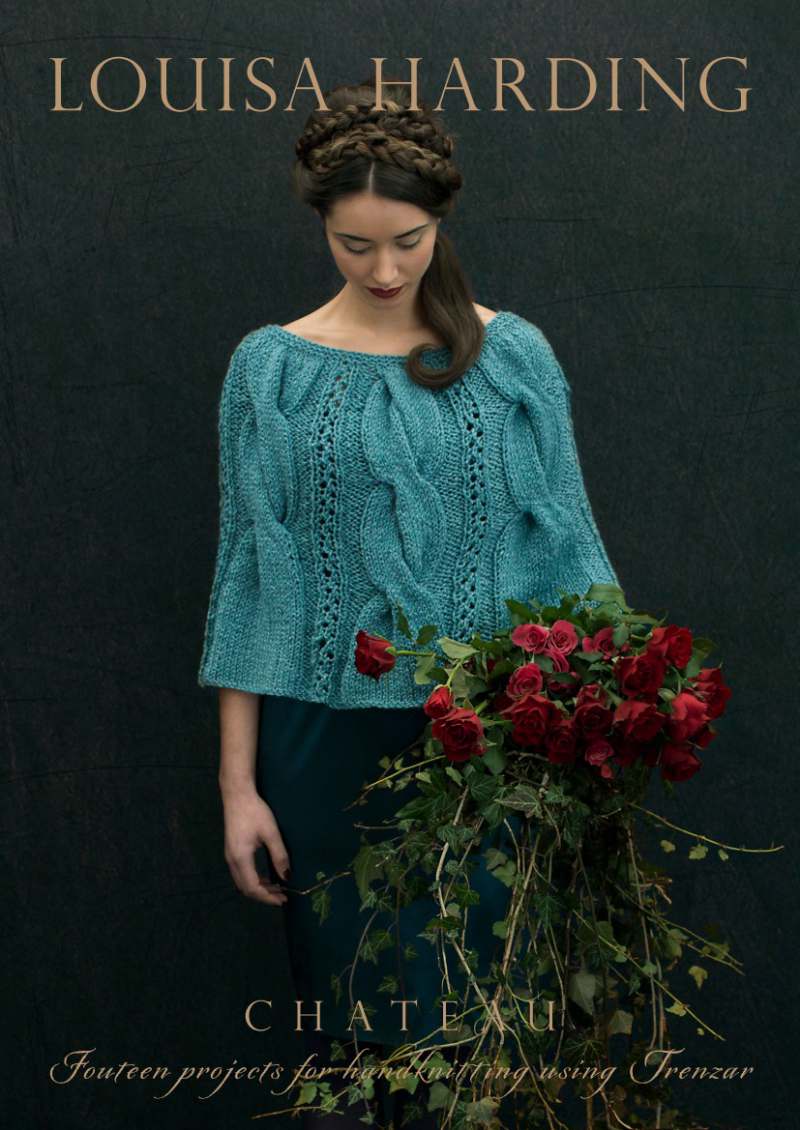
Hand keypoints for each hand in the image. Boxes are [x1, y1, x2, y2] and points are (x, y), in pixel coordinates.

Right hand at [221, 787, 290, 905]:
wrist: (237, 796)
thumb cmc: (255, 812)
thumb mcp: (271, 833)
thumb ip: (279, 856)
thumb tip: (287, 877)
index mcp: (241, 858)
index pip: (253, 887)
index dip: (268, 897)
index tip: (283, 899)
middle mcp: (232, 861)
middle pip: (246, 888)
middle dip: (264, 896)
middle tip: (282, 896)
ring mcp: (229, 856)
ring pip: (242, 882)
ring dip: (258, 888)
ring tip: (276, 888)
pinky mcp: (231, 851)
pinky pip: (241, 874)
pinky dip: (253, 880)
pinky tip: (266, 877)